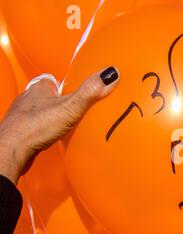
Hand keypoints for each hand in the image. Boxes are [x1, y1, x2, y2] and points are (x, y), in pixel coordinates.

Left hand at [0, 67, 118, 183]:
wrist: (11, 151)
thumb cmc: (35, 127)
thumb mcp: (71, 107)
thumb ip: (90, 91)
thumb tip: (111, 73)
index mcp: (39, 88)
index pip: (50, 79)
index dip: (62, 83)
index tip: (73, 88)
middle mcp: (27, 99)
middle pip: (44, 96)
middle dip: (56, 101)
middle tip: (72, 108)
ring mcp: (21, 117)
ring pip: (38, 112)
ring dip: (49, 117)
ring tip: (63, 125)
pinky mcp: (20, 134)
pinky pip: (33, 129)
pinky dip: (42, 132)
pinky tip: (50, 139)